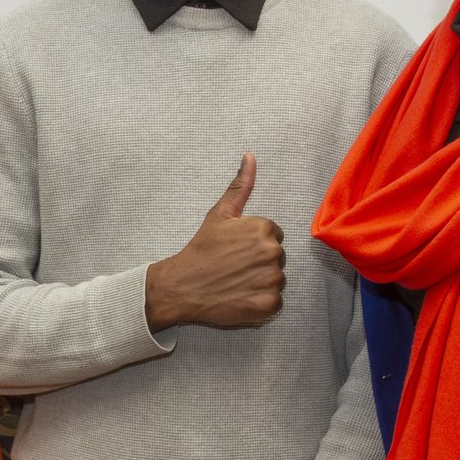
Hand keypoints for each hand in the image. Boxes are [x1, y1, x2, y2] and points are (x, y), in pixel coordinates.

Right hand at [145, 155, 285, 331]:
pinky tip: (241, 297)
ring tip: (237, 282)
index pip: (273, 236)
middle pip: (277, 258)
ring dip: (261, 282)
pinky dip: (261, 302)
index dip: (253, 244)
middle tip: (235, 267)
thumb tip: (250, 155)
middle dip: (259, 262)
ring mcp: (272, 280)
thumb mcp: (219, 214)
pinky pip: (275, 301)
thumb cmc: (201, 249)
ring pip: (277, 279)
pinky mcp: (269, 304)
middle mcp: (273, 252)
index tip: (236, 251)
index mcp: (264, 228)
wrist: (182, 286)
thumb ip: (240, 186)